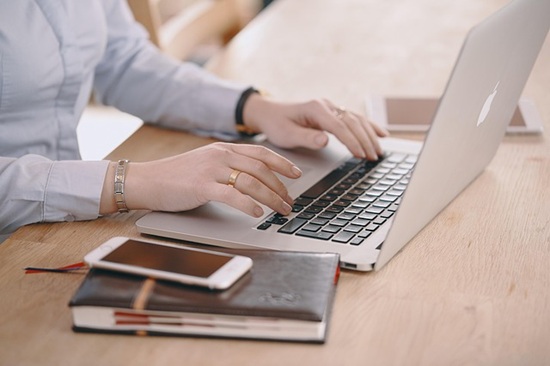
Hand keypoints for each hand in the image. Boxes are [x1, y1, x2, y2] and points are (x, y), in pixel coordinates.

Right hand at [100, 143, 301, 216]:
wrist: (147, 180)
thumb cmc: (176, 176)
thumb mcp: (206, 163)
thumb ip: (228, 166)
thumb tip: (253, 180)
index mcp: (223, 149)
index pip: (261, 153)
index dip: (282, 163)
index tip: (297, 174)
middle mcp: (220, 155)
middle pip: (261, 169)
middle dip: (281, 187)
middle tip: (290, 201)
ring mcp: (211, 170)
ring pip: (251, 182)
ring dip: (271, 198)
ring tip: (281, 210)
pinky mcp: (202, 187)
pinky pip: (232, 195)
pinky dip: (249, 204)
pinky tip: (258, 213)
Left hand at [243, 94, 387, 159]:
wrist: (269, 112)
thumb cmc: (277, 124)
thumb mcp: (286, 135)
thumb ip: (306, 138)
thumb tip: (325, 140)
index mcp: (315, 108)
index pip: (339, 126)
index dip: (352, 141)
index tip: (360, 155)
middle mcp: (326, 105)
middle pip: (352, 122)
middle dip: (365, 140)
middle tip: (373, 157)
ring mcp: (331, 108)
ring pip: (357, 120)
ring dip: (370, 135)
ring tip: (378, 152)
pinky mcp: (333, 113)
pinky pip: (355, 119)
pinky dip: (369, 126)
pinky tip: (382, 134)